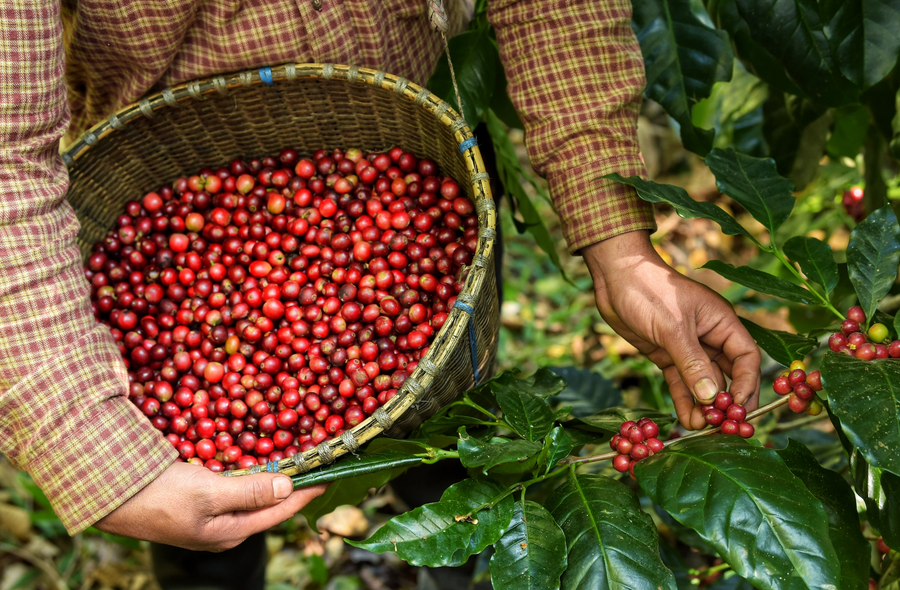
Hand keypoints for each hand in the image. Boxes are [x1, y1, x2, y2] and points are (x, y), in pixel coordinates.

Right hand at [95, 461, 325, 550]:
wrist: (109, 494)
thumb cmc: (159, 496)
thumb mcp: (208, 493)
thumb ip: (250, 492)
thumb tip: (288, 486)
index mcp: (231, 532)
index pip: (281, 510)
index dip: (307, 491)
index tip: (331, 474)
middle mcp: (226, 528)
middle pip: (270, 505)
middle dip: (294, 485)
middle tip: (317, 464)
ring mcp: (211, 516)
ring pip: (252, 495)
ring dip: (273, 478)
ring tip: (296, 460)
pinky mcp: (198, 502)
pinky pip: (234, 487)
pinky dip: (250, 474)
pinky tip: (257, 461)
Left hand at [582, 231, 760, 429]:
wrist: (615, 278)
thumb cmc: (649, 291)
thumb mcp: (673, 327)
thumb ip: (693, 363)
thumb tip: (713, 397)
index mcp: (721, 322)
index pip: (746, 358)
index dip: (747, 384)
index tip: (738, 409)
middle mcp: (710, 337)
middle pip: (729, 374)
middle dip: (728, 401)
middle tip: (725, 426)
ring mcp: (688, 348)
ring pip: (703, 383)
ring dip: (704, 406)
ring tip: (701, 428)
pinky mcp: (667, 355)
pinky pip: (681, 383)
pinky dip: (684, 401)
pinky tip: (686, 420)